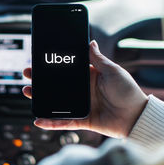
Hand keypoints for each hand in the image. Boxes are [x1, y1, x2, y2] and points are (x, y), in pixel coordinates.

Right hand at [23, 41, 147, 137]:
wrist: (136, 116)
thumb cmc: (128, 91)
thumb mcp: (113, 71)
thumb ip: (98, 58)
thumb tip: (90, 41)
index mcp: (89, 77)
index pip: (66, 70)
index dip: (53, 65)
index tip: (40, 60)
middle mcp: (83, 90)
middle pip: (57, 85)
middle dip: (41, 80)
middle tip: (28, 74)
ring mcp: (81, 105)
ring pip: (56, 102)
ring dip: (40, 98)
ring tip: (27, 91)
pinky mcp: (82, 120)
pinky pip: (64, 122)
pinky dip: (51, 122)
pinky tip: (38, 120)